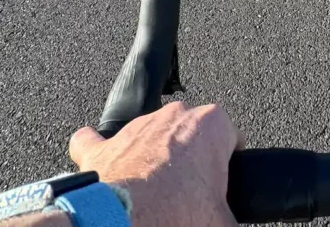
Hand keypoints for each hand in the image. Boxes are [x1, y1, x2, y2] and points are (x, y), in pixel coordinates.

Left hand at [69, 101, 243, 226]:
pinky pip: (98, 142)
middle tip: (192, 192)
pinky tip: (110, 173)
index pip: (231, 137)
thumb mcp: (221, 220)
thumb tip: (228, 223)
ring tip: (154, 194)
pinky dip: (104, 155)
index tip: (222, 183)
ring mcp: (136, 126)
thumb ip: (230, 216)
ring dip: (152, 157)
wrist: (124, 221)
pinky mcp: (103, 144)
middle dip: (191, 157)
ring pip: (149, 135)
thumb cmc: (177, 212)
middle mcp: (175, 115)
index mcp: (211, 124)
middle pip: (190, 133)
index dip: (229, 162)